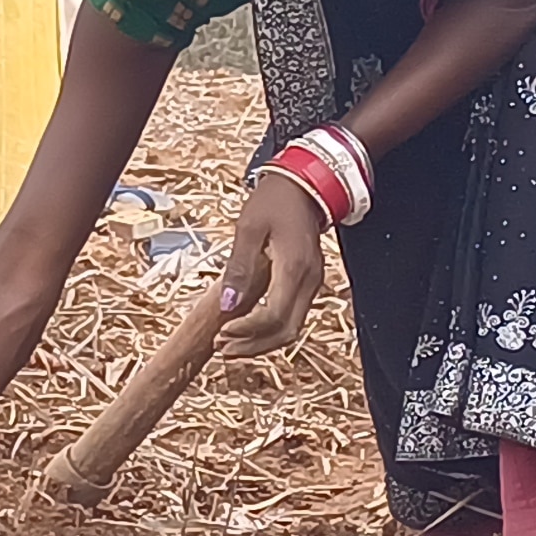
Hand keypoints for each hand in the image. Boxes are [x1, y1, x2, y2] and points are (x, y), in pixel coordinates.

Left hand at [214, 172, 332, 356]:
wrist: (303, 187)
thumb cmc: (273, 202)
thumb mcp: (248, 230)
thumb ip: (239, 269)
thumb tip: (227, 306)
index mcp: (294, 268)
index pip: (274, 316)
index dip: (247, 332)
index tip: (221, 334)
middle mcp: (310, 282)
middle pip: (286, 332)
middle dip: (253, 346)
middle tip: (222, 348)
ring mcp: (313, 285)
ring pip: (291, 329)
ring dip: (261, 342)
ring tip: (230, 344)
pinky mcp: (310, 284)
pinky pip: (293, 317)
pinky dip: (270, 329)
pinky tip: (247, 329)